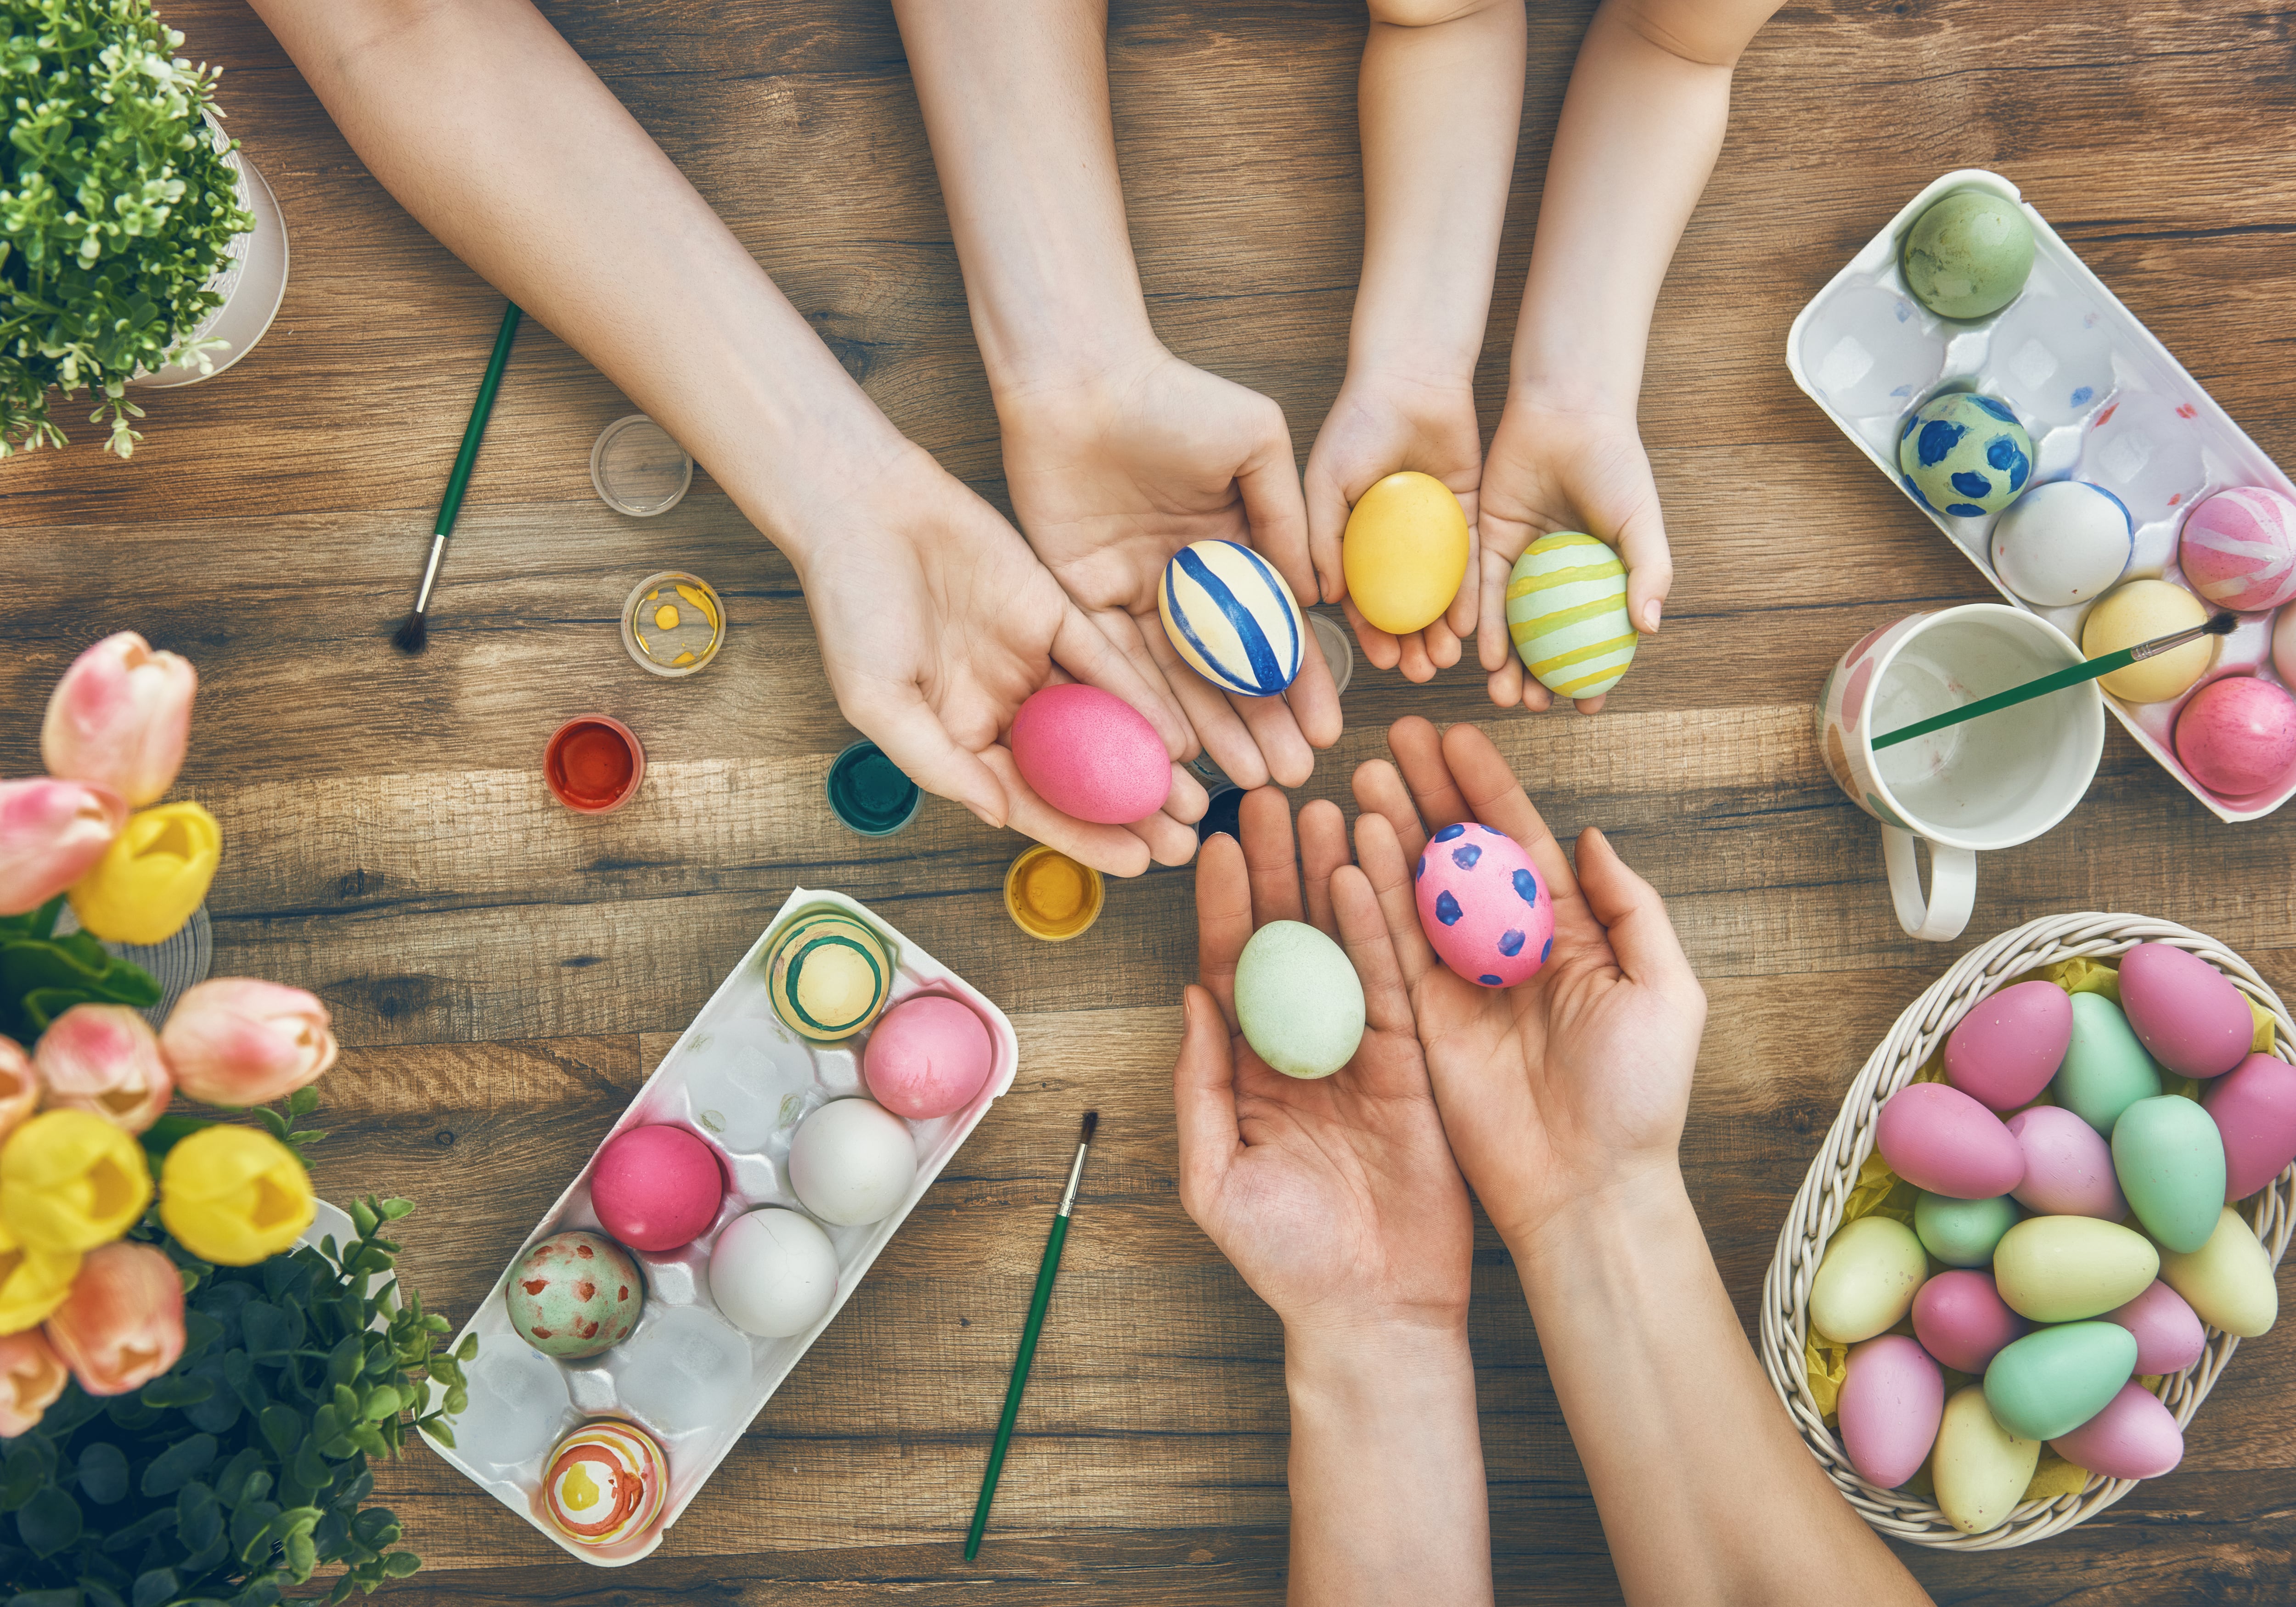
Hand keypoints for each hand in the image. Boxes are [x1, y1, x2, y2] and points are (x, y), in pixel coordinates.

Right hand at [792, 443, 1206, 875]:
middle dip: (1131, 811)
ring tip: (1198, 802)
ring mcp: (1032, 661)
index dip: (1083, 836)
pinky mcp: (1055, 612)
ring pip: (1102, 724)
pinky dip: (1142, 697)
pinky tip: (1180, 733)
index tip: (1137, 865)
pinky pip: (1107, 663)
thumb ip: (937, 762)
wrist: (862, 507)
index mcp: (959, 737)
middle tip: (1187, 842)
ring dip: (1148, 763)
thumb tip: (998, 816)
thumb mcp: (877, 700)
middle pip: (1077, 772)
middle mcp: (1003, 707)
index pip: (1031, 801)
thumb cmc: (850, 607)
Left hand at [996, 349, 1342, 790]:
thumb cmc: (1173, 396)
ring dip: (1214, 732)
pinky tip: (1182, 749)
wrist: (1081, 380)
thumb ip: (1288, 518)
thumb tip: (1316, 595)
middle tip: (1291, 778)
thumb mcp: (1257, 443)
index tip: (1327, 731)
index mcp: (1233, 546)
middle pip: (1230, 670)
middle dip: (1263, 726)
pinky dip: (1148, 706)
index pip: (1275, 630)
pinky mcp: (1081, 597)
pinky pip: (1118, 663)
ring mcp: (1134, 593)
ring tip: (1250, 781)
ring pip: (1178, 679)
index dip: (1302, 683)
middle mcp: (1186, 580)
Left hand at [1174, 787, 1471, 1340]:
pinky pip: (1395, 982)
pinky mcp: (1414, 1061)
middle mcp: (1304, 1045)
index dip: (1227, 905)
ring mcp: (1361, 1049)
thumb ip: (1199, 1085)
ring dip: (1331, 875)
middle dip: (1278, 868)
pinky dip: (1382, 927)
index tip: (1218, 843)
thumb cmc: (1285, 1258)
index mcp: (1251, 1068)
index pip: (1233, 968)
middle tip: (1270, 798)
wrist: (1372, 1311)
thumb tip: (1189, 995)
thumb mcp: (1214, 1176)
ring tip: (1324, 807)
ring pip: (1342, 944)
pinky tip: (1367, 872)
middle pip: (1288, 938)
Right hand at [1305, 370, 1482, 684]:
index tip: (1380, 661)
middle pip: (1401, 607)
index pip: (1361, 600)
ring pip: (1437, 595)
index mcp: (1353, 540)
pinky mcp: (1467, 515)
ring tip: (1445, 660)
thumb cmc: (1356, 425)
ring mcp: (1431, 533)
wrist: (1411, 379)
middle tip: (1419, 673)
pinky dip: (1470, 596)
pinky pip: (1470, 565)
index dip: (1369, 634)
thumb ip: (1320, 537)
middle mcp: (1392, 544)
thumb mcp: (1324, 482)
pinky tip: (1471, 625)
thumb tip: (1319, 597)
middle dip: (1409, 644)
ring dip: (1440, 631)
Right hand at [1347, 717, 1705, 1252]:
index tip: (1456, 738)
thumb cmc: (1640, 1098)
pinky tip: (1354, 847)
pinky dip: (1370, 898)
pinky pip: (1391, 948)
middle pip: (1459, 854)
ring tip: (1364, 777)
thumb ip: (1632, 910)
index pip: (1520, 843)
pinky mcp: (1422, 1020)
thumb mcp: (1666, 993)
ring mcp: (1460, 982)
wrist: (1589, 1187)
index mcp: (1568, 934)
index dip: (1488, 788)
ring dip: (1391, 832)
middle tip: (1394, 739)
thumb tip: (1592, 836)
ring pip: (1417, 890)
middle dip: (1428, 794)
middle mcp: (1507, 948)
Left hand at [1475, 393, 1671, 714]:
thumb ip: (1649, 571)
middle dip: (1540, 683)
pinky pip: (1481, 592)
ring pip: (1510, 626)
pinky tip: (1482, 654)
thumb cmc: (1615, 464)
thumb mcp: (1641, 520)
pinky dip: (1482, 624)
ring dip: (1506, 665)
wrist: (1566, 413)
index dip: (1593, 678)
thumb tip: (1649, 630)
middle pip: (1546, 643)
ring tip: (1503, 694)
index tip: (1587, 708)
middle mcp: (1557, 578)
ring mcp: (1520, 563)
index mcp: (1598, 577)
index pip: (1594, 640)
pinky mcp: (1486, 543)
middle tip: (1533, 707)